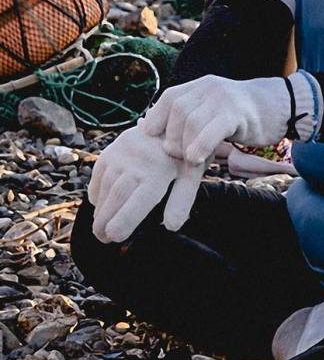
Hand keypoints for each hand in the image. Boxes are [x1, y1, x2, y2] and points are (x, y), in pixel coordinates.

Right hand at [88, 121, 204, 242]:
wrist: (174, 121)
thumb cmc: (183, 154)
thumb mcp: (190, 175)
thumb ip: (182, 200)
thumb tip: (171, 226)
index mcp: (159, 170)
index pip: (136, 202)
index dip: (122, 222)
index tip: (113, 237)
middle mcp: (138, 160)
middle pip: (116, 197)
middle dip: (106, 221)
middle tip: (103, 238)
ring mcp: (123, 151)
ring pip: (106, 186)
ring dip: (100, 208)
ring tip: (100, 226)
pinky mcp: (114, 146)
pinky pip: (99, 173)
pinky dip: (97, 189)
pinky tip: (98, 203)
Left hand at [143, 73, 315, 165]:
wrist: (282, 105)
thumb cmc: (243, 116)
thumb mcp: (212, 113)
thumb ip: (186, 121)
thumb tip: (148, 129)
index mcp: (200, 86)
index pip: (169, 98)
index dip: (157, 121)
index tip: (156, 144)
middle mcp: (209, 87)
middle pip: (177, 110)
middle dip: (171, 137)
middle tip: (176, 156)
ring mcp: (224, 98)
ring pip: (192, 120)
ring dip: (184, 145)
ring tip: (188, 160)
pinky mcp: (237, 113)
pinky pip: (213, 128)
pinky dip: (201, 145)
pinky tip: (198, 158)